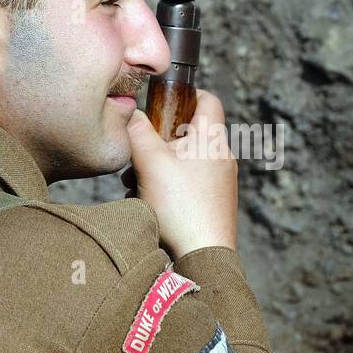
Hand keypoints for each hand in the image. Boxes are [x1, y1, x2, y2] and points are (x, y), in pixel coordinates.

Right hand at [124, 90, 237, 258]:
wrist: (203, 257)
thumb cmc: (181, 207)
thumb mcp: (150, 163)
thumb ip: (138, 132)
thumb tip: (130, 113)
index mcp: (212, 139)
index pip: (207, 99)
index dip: (184, 95)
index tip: (161, 104)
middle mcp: (222, 156)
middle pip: (189, 132)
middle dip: (159, 141)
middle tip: (140, 156)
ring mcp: (221, 181)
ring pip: (185, 160)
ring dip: (159, 168)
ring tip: (139, 184)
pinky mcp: (215, 203)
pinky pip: (189, 183)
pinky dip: (169, 187)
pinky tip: (151, 203)